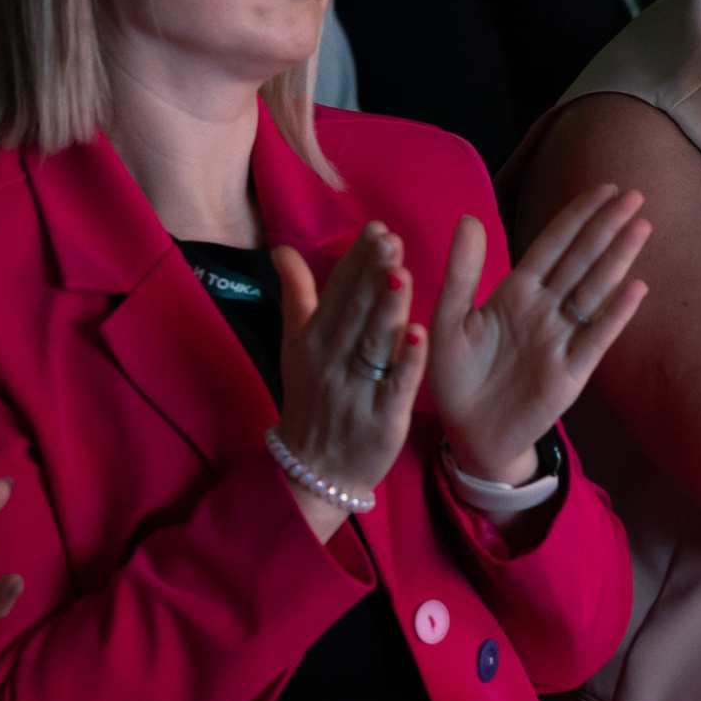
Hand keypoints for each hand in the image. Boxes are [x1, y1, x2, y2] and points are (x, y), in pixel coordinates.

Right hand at [271, 221, 429, 536]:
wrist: (313, 471)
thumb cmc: (311, 397)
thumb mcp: (295, 346)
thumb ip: (296, 296)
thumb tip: (282, 249)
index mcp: (313, 340)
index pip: (337, 293)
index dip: (356, 262)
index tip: (376, 229)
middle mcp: (331, 361)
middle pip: (354, 313)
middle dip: (372, 275)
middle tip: (391, 240)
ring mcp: (356, 390)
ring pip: (373, 344)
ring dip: (387, 309)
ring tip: (401, 274)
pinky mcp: (382, 418)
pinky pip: (395, 386)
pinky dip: (406, 361)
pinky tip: (419, 333)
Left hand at [428, 196, 648, 482]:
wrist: (468, 434)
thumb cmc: (457, 376)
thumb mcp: (448, 319)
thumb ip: (462, 272)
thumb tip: (469, 217)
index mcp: (517, 292)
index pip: (552, 245)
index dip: (577, 216)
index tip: (603, 187)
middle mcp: (545, 309)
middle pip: (581, 260)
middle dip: (607, 227)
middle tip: (635, 195)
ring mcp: (561, 338)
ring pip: (594, 290)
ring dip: (618, 258)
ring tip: (641, 227)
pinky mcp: (571, 372)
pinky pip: (597, 337)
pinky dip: (616, 312)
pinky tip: (636, 286)